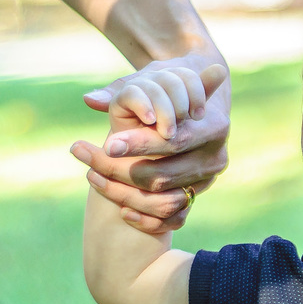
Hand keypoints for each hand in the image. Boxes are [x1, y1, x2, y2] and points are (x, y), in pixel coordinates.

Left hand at [75, 61, 229, 233]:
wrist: (188, 113)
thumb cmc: (167, 94)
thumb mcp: (151, 83)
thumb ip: (123, 91)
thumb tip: (89, 99)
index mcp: (214, 126)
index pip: (173, 141)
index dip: (140, 145)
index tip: (108, 144)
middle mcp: (215, 158)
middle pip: (163, 175)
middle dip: (120, 170)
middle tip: (87, 159)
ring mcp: (206, 183)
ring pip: (163, 201)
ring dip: (124, 194)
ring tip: (92, 175)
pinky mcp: (198, 201)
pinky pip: (173, 221)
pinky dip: (146, 220)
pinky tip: (121, 209)